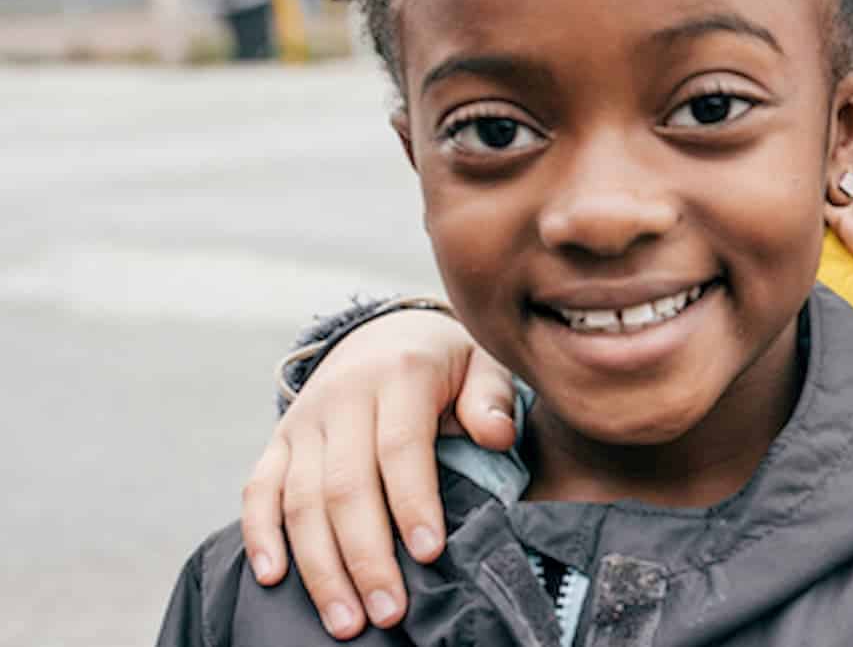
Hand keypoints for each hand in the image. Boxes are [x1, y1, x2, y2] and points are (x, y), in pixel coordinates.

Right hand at [240, 308, 513, 637]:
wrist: (386, 332)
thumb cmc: (448, 364)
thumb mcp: (483, 364)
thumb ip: (491, 399)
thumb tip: (496, 435)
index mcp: (400, 375)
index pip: (400, 446)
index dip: (413, 502)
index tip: (429, 554)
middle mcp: (343, 396)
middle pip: (345, 485)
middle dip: (366, 556)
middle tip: (389, 612)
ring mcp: (304, 420)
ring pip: (299, 499)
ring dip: (319, 566)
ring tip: (346, 619)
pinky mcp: (279, 440)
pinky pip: (257, 489)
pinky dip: (260, 535)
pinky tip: (273, 578)